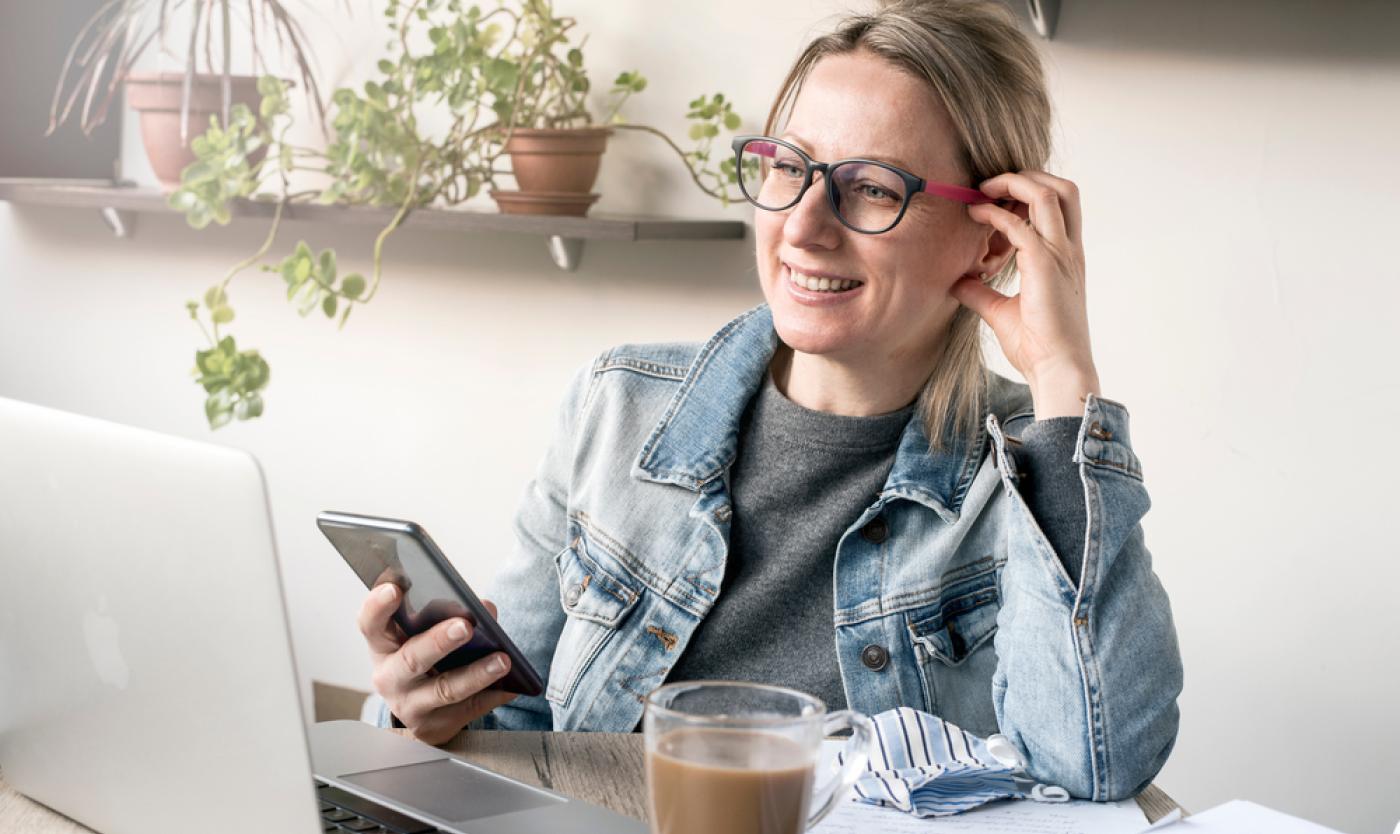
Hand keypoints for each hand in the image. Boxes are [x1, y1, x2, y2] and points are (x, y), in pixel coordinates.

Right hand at [358, 583, 517, 744]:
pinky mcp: (434, 726)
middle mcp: (390, 677)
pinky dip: (493, 695)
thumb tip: (485, 608)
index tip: (394, 588)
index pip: (371, 624)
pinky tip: (513, 685)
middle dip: (439, 642)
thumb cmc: (421, 659)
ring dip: (476, 674)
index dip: (378, 606)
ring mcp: (410, 705)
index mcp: (383, 645)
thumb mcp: (420, 636)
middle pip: (412, 659)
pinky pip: (469, 709)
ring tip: (503, 660)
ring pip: (444, 690)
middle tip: (465, 626)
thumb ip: (447, 615)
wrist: (418, 712)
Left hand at [950, 170, 1100, 418]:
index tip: (995, 197)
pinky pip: (1019, 226)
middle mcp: (1068, 251)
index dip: (1029, 193)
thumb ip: (982, 292)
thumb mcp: (1002, 312)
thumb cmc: (1038, 347)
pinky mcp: (1045, 265)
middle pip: (1064, 188)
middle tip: (991, 184)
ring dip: (1014, 184)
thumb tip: (958, 281)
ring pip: (1048, 194)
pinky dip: (995, 214)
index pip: (1060, 206)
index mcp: (1066, 258)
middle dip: (1028, 176)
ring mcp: (1061, 255)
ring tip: (983, 188)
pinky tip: (974, 215)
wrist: (1057, 370)